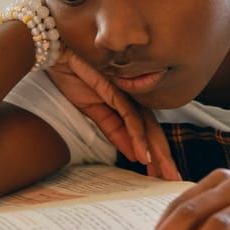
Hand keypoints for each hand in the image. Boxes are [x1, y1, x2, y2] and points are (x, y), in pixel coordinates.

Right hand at [46, 49, 179, 179]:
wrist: (58, 50)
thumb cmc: (74, 75)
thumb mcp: (92, 110)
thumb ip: (113, 129)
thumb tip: (132, 153)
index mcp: (128, 102)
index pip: (146, 131)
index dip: (155, 152)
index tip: (161, 175)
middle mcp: (131, 96)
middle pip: (152, 130)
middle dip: (163, 156)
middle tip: (172, 179)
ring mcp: (125, 91)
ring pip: (145, 126)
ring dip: (154, 151)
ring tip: (161, 172)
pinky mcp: (114, 88)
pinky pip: (128, 115)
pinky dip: (135, 135)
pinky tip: (141, 154)